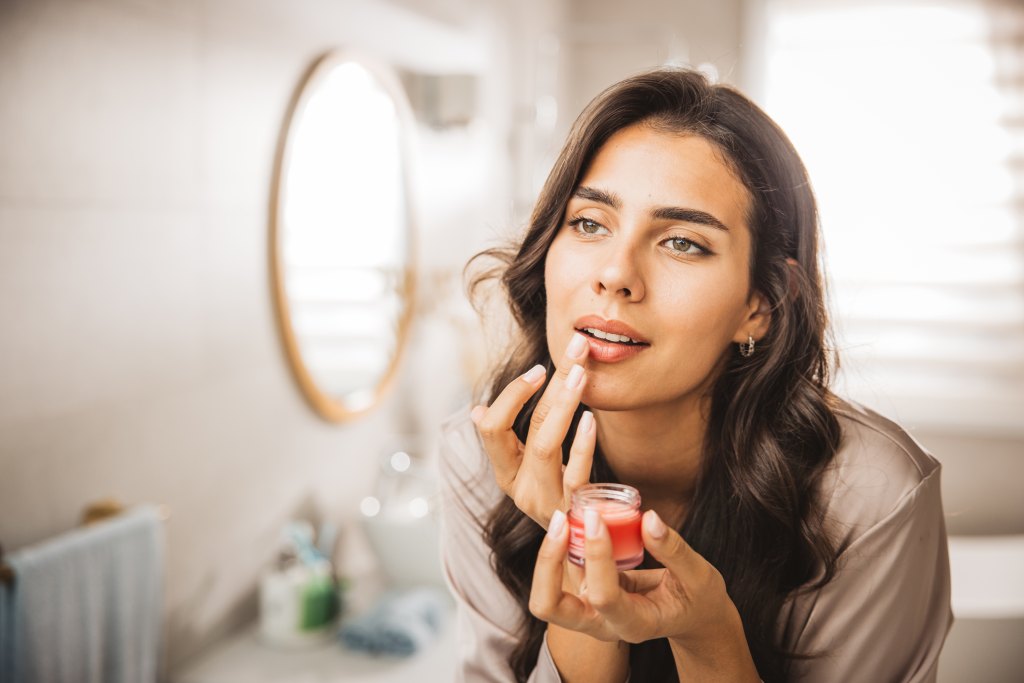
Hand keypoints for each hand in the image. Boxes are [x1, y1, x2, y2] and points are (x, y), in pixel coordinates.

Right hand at [470, 332, 594, 527]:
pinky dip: (583, 444)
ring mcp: (546, 503)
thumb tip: (478, 412)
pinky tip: (590, 419)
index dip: (512, 397)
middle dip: (551, 386)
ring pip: (546, 447)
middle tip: (575, 351)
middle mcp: (520, 489)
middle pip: (527, 430)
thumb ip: (510, 442)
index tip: (538, 370)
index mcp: (505, 473)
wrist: (580, 555)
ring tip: (580, 373)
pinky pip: (576, 474)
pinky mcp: (573, 514)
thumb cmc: (557, 499)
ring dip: (564, 405)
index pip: (493, 429)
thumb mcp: (530, 472)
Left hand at [531, 509, 759, 680]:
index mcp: (633, 625)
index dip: (596, 556)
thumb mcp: (699, 576)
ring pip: (547, 590)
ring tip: (565, 510)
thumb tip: (649, 518)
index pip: (603, 596)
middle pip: (550, 606)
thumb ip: (674, 550)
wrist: (692, 616)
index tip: (596, 517)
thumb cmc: (698, 599)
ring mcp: (590, 610)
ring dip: (550, 550)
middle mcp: (602, 623)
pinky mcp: (586, 592)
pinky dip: (561, 543)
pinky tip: (572, 514)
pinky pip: (562, 570)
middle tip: (562, 520)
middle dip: (548, 563)